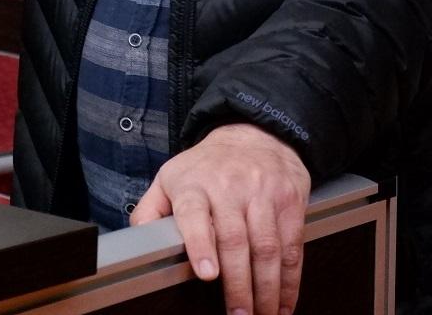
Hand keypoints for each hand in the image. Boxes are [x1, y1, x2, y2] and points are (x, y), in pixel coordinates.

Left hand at [130, 123, 310, 314]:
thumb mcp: (170, 177)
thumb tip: (139, 242)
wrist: (256, 134)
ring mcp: (262, 193)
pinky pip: (291, 245)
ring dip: (267, 288)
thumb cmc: (208, 166)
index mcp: (194, 184)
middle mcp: (229, 187)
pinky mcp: (289, 200)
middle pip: (235, 239)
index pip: (195, 214)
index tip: (207, 273)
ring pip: (267, 246)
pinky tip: (284, 301)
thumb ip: (151, 210)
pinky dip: (290, 279)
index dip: (201, 244)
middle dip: (238, 284)